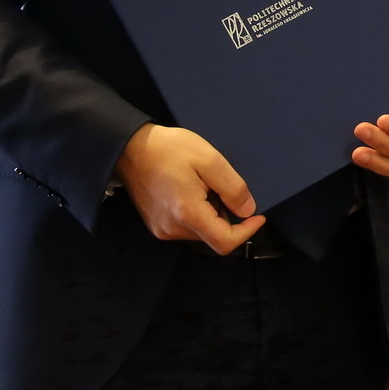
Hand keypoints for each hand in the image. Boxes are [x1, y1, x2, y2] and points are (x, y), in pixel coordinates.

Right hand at [115, 123, 265, 253]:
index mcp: (187, 214)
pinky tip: (192, 188)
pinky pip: (186, 225)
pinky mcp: (156, 224)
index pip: (225, 242)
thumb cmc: (169, 149)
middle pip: (213, 236)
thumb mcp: (209, 160)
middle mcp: (173, 229)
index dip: (247, 232)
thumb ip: (232, 188)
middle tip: (222, 185)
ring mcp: (162, 228)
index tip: (258, 215)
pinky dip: (197, 212)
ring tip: (204, 183)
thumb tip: (248, 210)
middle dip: (227, 215)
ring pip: (200, 230)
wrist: (130, 147)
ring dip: (211, 212)